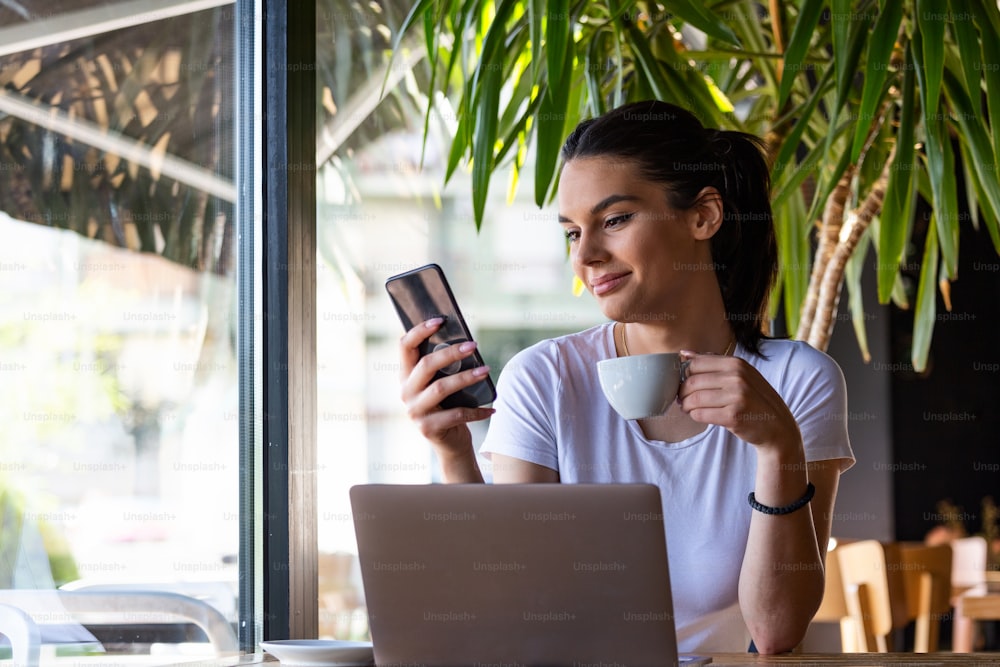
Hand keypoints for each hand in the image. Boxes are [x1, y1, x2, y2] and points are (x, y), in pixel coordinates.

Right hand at [399, 318, 494, 456]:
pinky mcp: (428, 428)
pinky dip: (477, 410)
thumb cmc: (449, 405)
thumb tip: (466, 341)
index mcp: (405, 376)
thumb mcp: (442, 383)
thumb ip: (445, 366)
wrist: (450, 443)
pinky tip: (493, 408)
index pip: (404, 347)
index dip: (420, 331)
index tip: (440, 320)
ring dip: (466, 377)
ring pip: (441, 388)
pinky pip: (456, 414)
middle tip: (473, 346)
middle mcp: (405, 392)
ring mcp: (415, 411)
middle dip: (451, 353)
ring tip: (486, 370)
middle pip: (426, 365)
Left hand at [676, 351, 800, 453]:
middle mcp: (737, 377)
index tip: (683, 384)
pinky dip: (695, 416)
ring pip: (694, 399)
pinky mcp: (733, 416)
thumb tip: (684, 353)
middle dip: (682, 392)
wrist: (777, 426)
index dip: (683, 375)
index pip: (696, 364)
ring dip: (686, 406)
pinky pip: (701, 414)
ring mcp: (736, 396)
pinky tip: (699, 415)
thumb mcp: (740, 374)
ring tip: (688, 408)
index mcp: (736, 364)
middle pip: (692, 382)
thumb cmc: (755, 399)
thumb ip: (713, 363)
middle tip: (682, 399)